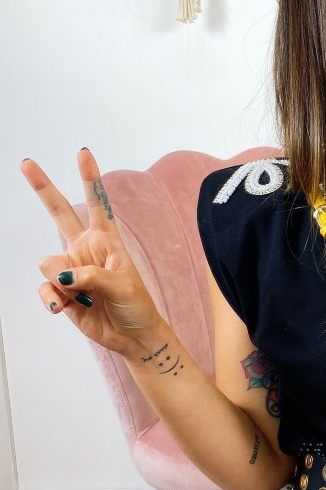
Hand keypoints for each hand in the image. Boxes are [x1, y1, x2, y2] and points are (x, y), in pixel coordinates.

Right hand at [21, 148, 164, 358]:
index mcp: (107, 240)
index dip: (89, 179)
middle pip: (58, 212)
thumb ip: (93, 276)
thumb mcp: (124, 286)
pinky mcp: (60, 290)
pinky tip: (62, 308)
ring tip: (84, 297)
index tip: (83, 153)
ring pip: (49, 262)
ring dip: (62, 282)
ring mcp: (70, 269)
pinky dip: (51, 298)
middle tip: (26, 163)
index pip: (96, 204)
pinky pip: (44, 288)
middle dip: (42, 187)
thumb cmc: (136, 306)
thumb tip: (64, 276)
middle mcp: (85, 248)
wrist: (131, 337)